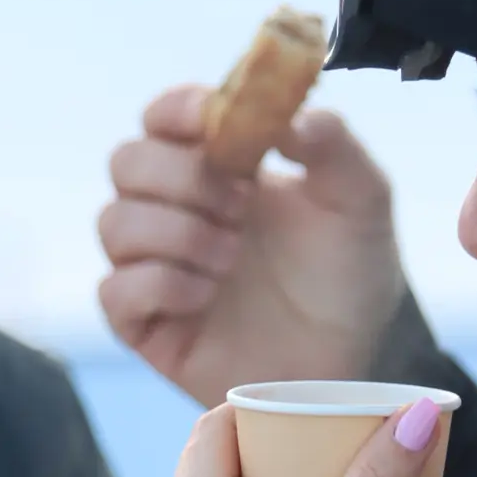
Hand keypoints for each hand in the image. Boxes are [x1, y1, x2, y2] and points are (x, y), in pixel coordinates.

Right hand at [99, 86, 406, 408]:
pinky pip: (114, 290)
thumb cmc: (349, 280)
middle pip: (127, 161)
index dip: (178, 110)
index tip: (213, 121)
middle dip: (182, 178)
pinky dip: (160, 285)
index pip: (166, 116)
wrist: (347, 366)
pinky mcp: (146, 323)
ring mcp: (157, 266)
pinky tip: (206, 296)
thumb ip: (333, 145)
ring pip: (114, 222)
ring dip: (175, 232)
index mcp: (224, 167)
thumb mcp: (362, 202)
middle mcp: (179, 209)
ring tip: (231, 258)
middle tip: (241, 206)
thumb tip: (289, 113)